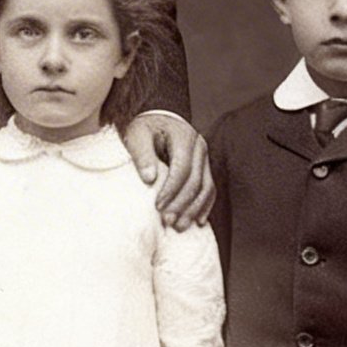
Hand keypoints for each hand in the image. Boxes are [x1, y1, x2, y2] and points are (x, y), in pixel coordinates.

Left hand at [123, 112, 213, 229]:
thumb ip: (142, 154)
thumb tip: (149, 179)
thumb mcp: (137, 135)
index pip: (182, 168)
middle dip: (181, 204)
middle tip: (167, 222)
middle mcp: (199, 147)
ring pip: (206, 188)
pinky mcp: (205, 168)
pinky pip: (209, 190)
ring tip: (180, 226)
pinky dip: (204, 206)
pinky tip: (197, 221)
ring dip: (193, 209)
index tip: (157, 206)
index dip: (171, 190)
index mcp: (184, 136)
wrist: (157, 120)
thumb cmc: (145, 129)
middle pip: (196, 181)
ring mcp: (205, 158)